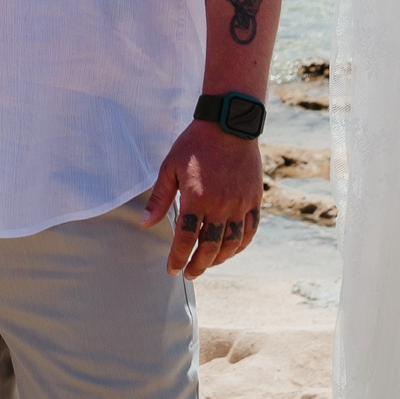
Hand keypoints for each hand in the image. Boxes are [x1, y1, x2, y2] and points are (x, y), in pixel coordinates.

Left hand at [144, 123, 261, 278]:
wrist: (228, 124)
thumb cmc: (195, 144)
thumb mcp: (170, 167)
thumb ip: (160, 198)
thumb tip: (146, 223)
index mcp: (197, 198)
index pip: (186, 239)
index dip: (178, 258)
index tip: (172, 269)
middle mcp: (220, 206)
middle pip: (210, 248)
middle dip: (197, 265)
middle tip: (189, 273)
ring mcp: (240, 204)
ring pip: (232, 244)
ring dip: (219, 259)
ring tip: (208, 264)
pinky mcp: (253, 199)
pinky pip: (250, 230)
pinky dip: (241, 245)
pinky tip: (232, 250)